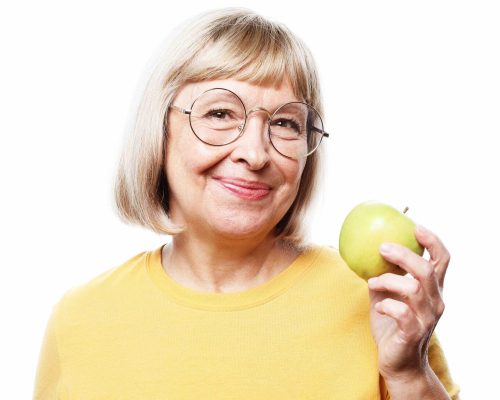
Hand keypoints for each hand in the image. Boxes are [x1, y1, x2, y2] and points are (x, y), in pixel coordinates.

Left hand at [367, 224, 449, 379]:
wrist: (399, 364)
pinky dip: (387, 304)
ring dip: (388, 280)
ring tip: (372, 281)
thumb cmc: (391, 325)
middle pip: (426, 269)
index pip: (441, 260)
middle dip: (403, 254)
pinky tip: (378, 306)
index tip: (415, 226)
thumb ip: (382, 274)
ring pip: (413, 288)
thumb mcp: (386, 295)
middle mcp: (435, 302)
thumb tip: (364, 250)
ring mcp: (427, 318)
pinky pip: (402, 313)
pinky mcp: (414, 332)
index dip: (432, 241)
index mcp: (431, 290)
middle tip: (381, 247)